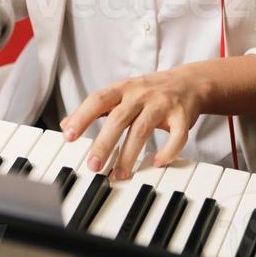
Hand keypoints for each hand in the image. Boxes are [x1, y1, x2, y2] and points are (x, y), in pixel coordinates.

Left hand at [60, 65, 206, 180]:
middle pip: (118, 117)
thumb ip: (96, 108)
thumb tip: (65, 124)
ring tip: (119, 174)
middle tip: (93, 166)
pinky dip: (168, 151)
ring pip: (142, 129)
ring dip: (129, 154)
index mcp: (124, 88)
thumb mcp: (122, 93)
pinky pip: (177, 136)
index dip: (82, 116)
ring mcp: (162, 104)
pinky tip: (158, 163)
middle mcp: (141, 94)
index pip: (98, 99)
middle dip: (104, 143)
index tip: (68, 136)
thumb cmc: (151, 91)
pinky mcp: (182, 115)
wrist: (190, 82)